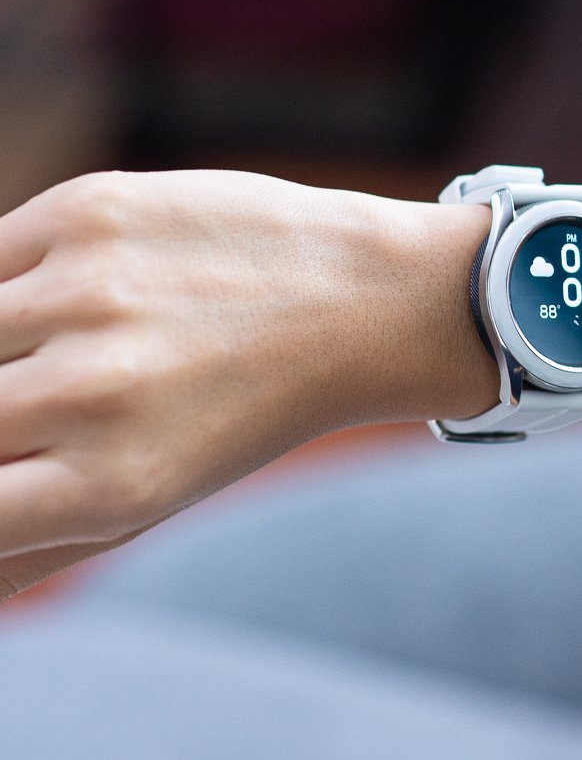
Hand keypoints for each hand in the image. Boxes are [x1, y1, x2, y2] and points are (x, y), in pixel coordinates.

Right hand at [0, 170, 495, 599]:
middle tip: (42, 409)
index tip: (18, 465)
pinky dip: (6, 284)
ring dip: (0, 352)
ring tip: (68, 356)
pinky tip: (62, 295)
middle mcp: (92, 393)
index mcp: (109, 487)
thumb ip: (28, 547)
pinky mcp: (89, 213)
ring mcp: (88, 294)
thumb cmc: (243, 409)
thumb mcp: (149, 499)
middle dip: (1, 419)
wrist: (367, 299)